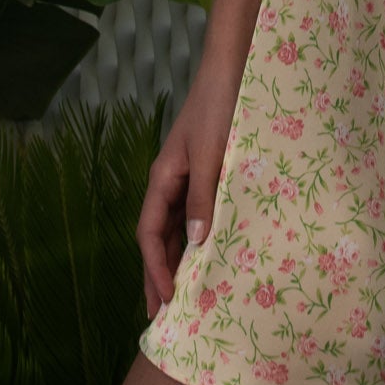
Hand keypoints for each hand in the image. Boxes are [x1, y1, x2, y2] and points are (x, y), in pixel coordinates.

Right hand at [137, 58, 244, 320]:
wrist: (234, 68)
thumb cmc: (219, 106)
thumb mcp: (210, 153)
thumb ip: (202, 196)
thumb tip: (197, 244)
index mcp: (163, 178)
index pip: (150, 233)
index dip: (155, 269)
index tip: (164, 302)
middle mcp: (172, 181)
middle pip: (160, 237)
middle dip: (160, 275)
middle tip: (164, 317)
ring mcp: (190, 177)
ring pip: (180, 228)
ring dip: (181, 260)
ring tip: (187, 297)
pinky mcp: (210, 172)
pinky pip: (200, 213)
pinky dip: (202, 237)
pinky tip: (213, 255)